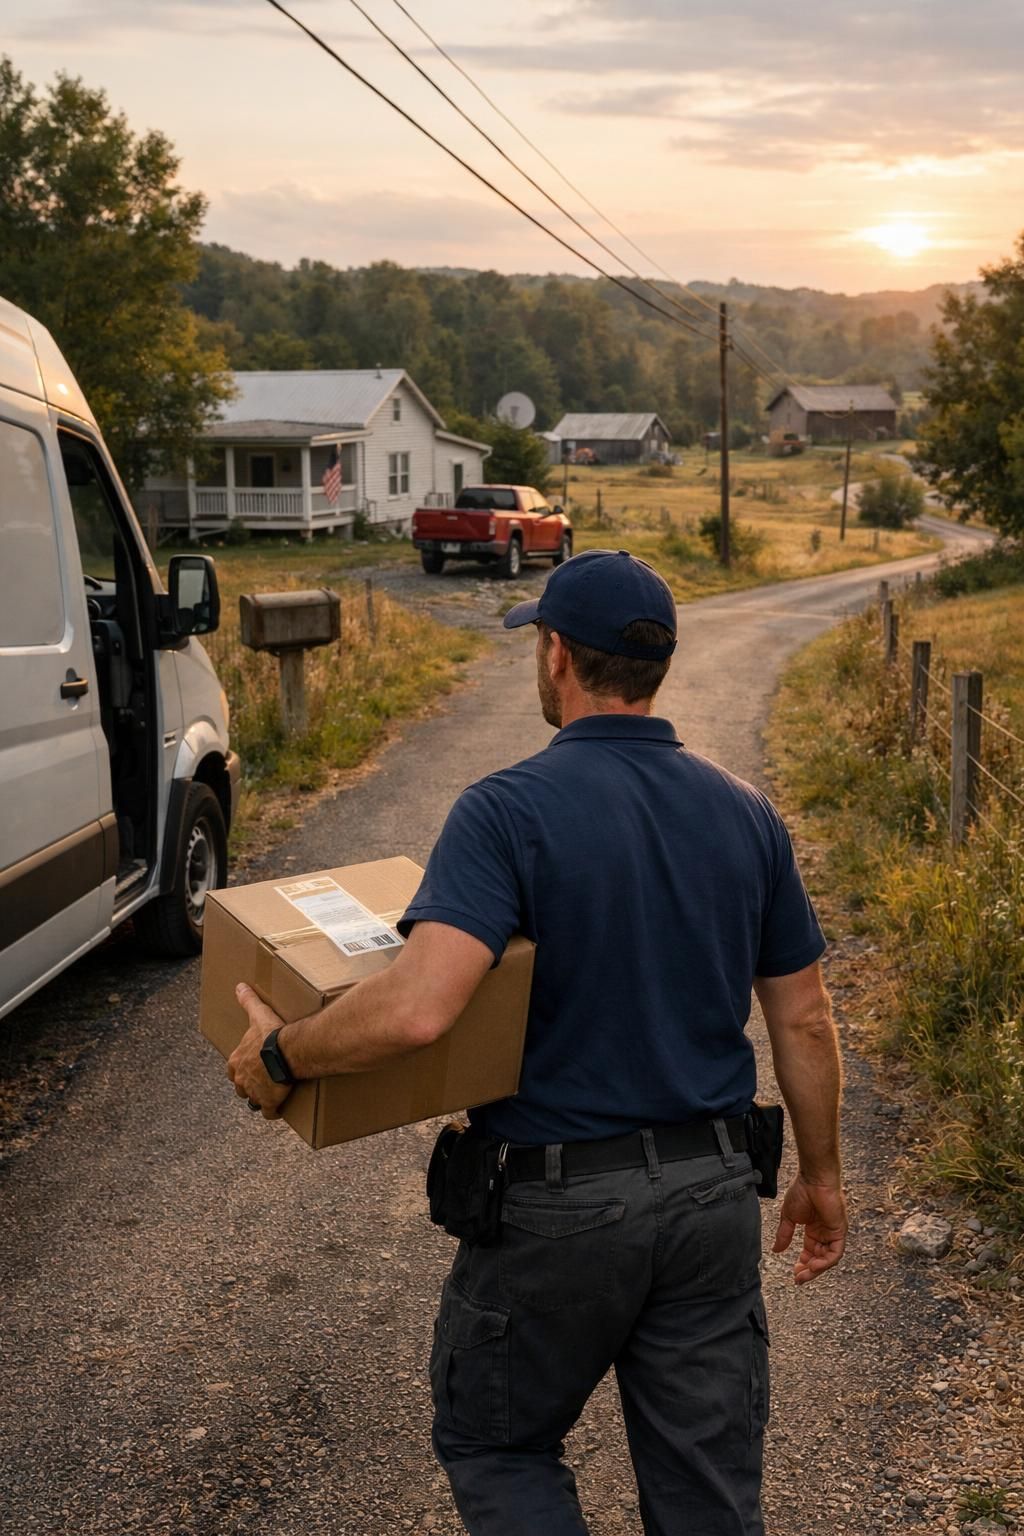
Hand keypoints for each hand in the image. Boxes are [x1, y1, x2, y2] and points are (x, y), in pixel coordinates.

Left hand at [226, 983, 292, 1120]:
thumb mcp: (257, 1014)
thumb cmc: (271, 1033)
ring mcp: (254, 1093)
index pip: (233, 1069)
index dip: (242, 1068)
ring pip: (253, 1100)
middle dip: (249, 1085)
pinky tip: (280, 1107)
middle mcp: (241, 1080)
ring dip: (260, 1098)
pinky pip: (268, 1112)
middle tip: (264, 1079)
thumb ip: (248, 1001)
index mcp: (236, 1062)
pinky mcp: (269, 1103)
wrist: (287, 1051)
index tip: (253, 1065)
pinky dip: (273, 1111)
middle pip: (241, 1087)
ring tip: (272, 1092)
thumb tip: (239, 986)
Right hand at [772, 1174, 847, 1283]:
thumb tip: (776, 1250)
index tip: (793, 1272)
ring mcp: (833, 1233)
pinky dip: (825, 1261)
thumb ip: (784, 1235)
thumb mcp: (788, 1217)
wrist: (813, 1179)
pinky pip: (835, 1253)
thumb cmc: (801, 1192)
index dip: (802, 1263)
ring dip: (816, 1269)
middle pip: (819, 1258)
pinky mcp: (840, 1231)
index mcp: (813, 1229)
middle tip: (798, 1279)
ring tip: (803, 1275)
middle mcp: (825, 1233)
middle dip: (808, 1270)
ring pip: (827, 1259)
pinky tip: (813, 1265)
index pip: (810, 1252)